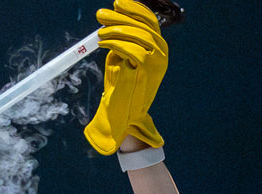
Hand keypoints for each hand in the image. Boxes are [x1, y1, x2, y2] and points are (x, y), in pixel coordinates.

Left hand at [84, 0, 167, 154]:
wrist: (122, 114)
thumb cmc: (120, 85)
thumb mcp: (122, 56)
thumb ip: (122, 38)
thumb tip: (112, 16)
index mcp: (158, 47)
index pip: (149, 20)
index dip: (134, 8)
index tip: (117, 2)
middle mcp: (161, 53)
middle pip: (143, 25)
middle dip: (120, 16)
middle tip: (100, 15)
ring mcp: (157, 63)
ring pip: (138, 35)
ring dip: (116, 30)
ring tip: (100, 34)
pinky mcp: (147, 72)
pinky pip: (131, 49)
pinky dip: (115, 43)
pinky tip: (103, 44)